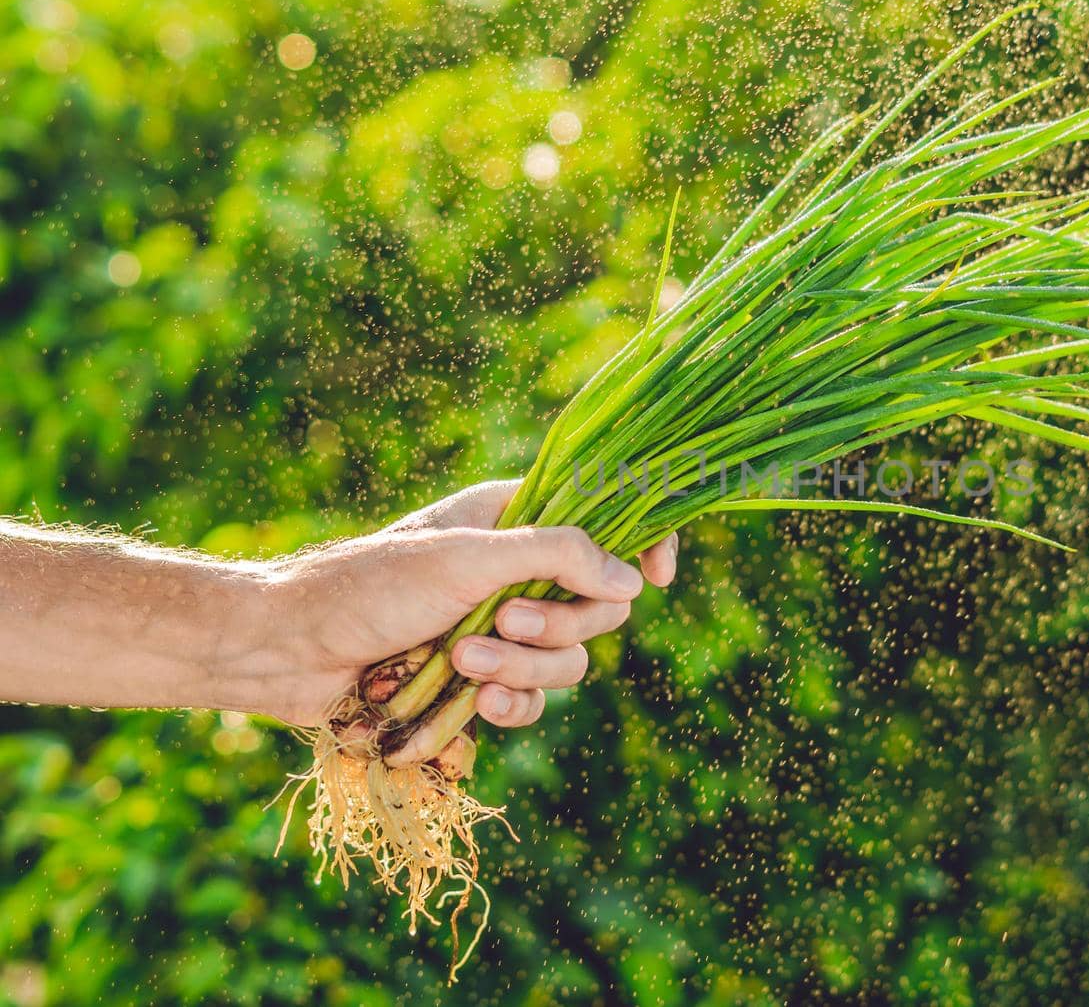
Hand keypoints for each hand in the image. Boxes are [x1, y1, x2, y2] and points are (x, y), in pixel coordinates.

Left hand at [261, 480, 677, 735]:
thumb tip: (631, 582)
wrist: (287, 651)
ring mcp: (495, 631)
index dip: (639, 547)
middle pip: (593, 611)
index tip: (659, 578)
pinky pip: (524, 705)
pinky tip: (469, 712)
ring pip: (563, 665)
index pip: (604, 525)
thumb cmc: (369, 586)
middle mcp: (513, 574)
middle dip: (552, 630)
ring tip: (460, 667)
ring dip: (519, 673)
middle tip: (498, 625)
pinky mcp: (473, 683)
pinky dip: (503, 711)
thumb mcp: (468, 557)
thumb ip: (557, 557)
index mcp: (514, 520)